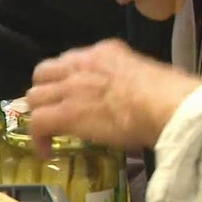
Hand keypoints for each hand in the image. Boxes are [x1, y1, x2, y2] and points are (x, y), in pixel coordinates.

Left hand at [26, 39, 201, 155]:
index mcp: (103, 51)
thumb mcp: (143, 74)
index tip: (73, 93)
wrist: (162, 104)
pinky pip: (38, 123)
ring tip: (50, 129)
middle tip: (55, 108)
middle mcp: (81, 64)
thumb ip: (127, 80)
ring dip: (40, 112)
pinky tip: (45, 150)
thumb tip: (130, 98)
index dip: (66, 78)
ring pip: (35, 96)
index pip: (71, 60)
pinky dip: (38, 138)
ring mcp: (70, 87)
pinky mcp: (66, 113)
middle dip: (46, 91)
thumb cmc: (166, 94)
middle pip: (44, 73)